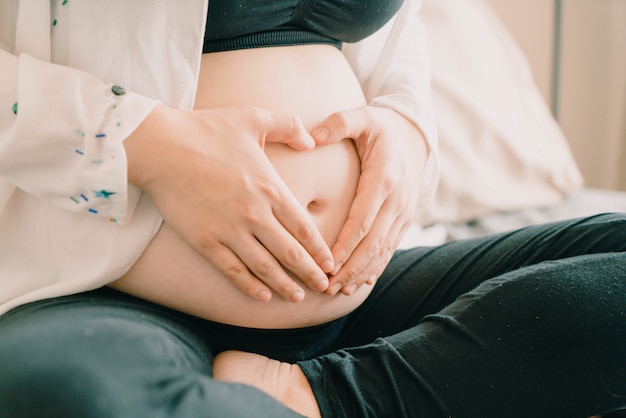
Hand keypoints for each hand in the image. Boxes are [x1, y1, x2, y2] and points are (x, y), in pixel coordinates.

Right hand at [125, 105, 333, 301]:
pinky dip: (250, 287)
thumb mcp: (253, 118)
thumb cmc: (205, 129)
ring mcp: (229, 231)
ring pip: (265, 268)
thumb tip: (310, 140)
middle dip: (311, 274)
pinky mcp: (205, 242)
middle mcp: (254, 215)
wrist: (160, 146)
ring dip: (285, 286)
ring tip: (298, 297)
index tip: (331, 263)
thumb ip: (288, 125)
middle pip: (291, 253)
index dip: (320, 250)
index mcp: (270, 189)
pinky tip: (263, 296)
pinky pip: (233, 271)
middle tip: (325, 287)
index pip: (304, 228)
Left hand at [312, 106, 427, 294]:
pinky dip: (376, 266)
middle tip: (326, 286)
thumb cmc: (382, 126)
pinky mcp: (404, 217)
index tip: (327, 264)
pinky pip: (391, 247)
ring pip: (382, 250)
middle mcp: (397, 200)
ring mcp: (403, 211)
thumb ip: (339, 122)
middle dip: (350, 268)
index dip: (345, 245)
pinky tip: (361, 282)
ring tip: (338, 291)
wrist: (416, 133)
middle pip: (372, 243)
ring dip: (361, 273)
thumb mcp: (364, 116)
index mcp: (383, 179)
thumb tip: (314, 135)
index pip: (362, 220)